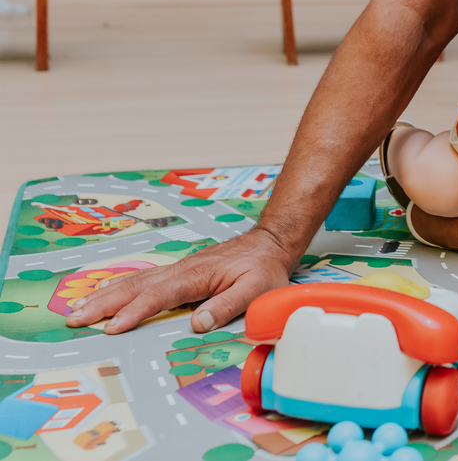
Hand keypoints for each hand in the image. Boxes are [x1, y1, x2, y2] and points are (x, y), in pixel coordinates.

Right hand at [64, 228, 295, 334]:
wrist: (270, 243)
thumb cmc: (264, 268)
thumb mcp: (257, 289)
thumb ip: (228, 305)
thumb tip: (198, 324)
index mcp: (196, 276)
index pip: (159, 296)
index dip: (134, 312)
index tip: (112, 328)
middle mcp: (181, 270)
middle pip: (135, 286)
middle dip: (103, 303)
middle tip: (73, 318)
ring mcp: (177, 269)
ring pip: (134, 281)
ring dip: (104, 294)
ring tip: (76, 308)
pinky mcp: (179, 271)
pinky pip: (142, 279)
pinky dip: (118, 286)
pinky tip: (104, 293)